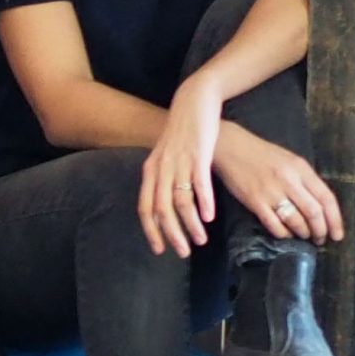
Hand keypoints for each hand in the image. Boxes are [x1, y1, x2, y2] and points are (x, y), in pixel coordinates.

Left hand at [139, 82, 223, 256]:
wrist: (193, 103)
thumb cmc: (182, 134)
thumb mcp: (166, 157)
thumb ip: (164, 179)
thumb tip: (166, 205)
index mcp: (151, 171)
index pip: (145, 208)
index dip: (151, 230)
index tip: (160, 250)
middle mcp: (161, 168)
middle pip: (161, 209)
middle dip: (171, 234)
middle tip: (183, 252)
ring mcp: (178, 161)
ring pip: (180, 200)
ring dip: (190, 224)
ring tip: (201, 239)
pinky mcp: (198, 154)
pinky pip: (198, 183)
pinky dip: (203, 202)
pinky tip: (209, 217)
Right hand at [212, 123, 343, 247]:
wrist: (231, 148)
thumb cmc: (262, 154)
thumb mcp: (290, 160)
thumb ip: (305, 180)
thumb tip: (318, 205)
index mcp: (301, 169)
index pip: (326, 198)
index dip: (335, 219)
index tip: (337, 234)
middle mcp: (289, 180)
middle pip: (313, 212)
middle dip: (320, 230)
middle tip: (320, 239)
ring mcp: (271, 192)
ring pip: (295, 220)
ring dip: (303, 233)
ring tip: (304, 236)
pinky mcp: (254, 201)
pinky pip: (274, 224)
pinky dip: (283, 233)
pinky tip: (285, 234)